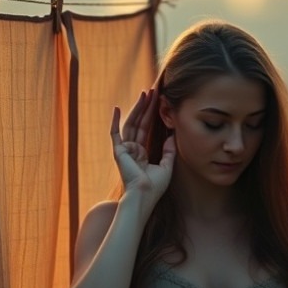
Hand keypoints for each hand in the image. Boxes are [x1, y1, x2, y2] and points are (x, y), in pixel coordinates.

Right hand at [110, 89, 175, 205]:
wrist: (144, 195)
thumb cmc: (155, 187)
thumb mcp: (167, 166)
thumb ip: (169, 150)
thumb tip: (172, 134)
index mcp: (142, 154)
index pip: (147, 129)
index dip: (152, 115)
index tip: (158, 101)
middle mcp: (132, 150)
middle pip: (140, 123)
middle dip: (146, 107)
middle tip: (152, 91)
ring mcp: (125, 150)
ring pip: (131, 124)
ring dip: (137, 109)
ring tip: (144, 94)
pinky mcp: (119, 151)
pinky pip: (115, 134)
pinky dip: (115, 121)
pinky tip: (116, 109)